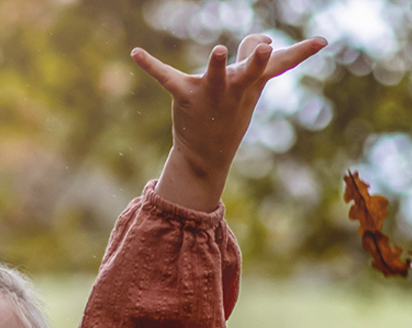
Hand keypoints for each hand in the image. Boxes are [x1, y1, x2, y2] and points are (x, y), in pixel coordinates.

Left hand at [132, 34, 327, 211]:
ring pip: (216, 75)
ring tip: (219, 52)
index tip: (321, 41)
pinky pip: (166, 77)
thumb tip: (264, 41)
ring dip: (218, 65)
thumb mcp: (247, 89)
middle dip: (256, 60)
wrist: (206, 155)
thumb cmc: (229, 114)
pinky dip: (151, 65)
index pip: (282, 63)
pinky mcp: (185, 96)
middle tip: (265, 50)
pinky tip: (136, 52)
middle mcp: (234, 87)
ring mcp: (210, 92)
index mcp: (252, 82)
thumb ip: (255, 60)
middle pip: (250, 68)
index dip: (302, 51)